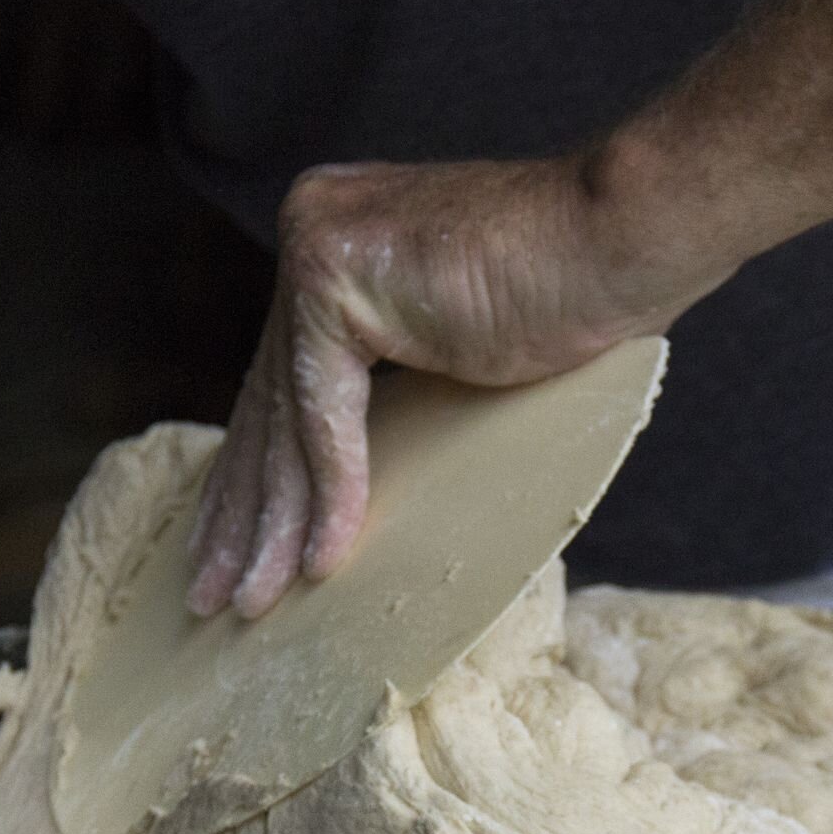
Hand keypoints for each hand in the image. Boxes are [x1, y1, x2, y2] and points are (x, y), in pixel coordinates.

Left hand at [186, 154, 731, 617]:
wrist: (621, 240)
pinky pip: (324, 416)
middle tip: (211, 597)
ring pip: (285, 420)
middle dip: (243, 513)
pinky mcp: (333, 278)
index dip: (254, 478)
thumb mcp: (455, 348)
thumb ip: (393, 382)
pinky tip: (322, 562)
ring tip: (254, 601)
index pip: (280, 384)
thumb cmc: (571, 297)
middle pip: (267, 405)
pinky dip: (330, 494)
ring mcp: (315, 248)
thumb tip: (341, 483)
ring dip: (274, 523)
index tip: (232, 551)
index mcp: (333, 242)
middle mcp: (310, 232)